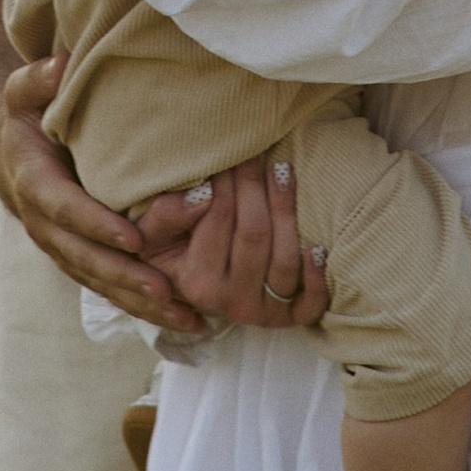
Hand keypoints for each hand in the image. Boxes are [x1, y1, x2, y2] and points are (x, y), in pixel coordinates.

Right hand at [0, 58, 212, 335]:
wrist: (19, 155)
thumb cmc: (32, 115)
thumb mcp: (26, 90)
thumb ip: (40, 76)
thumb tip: (64, 63)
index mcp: (35, 184)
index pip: (64, 209)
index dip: (96, 225)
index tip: (131, 238)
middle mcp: (48, 227)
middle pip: (86, 259)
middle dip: (125, 276)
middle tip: (165, 288)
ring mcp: (66, 251)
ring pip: (102, 283)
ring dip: (142, 303)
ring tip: (185, 316)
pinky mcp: (85, 263)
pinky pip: (114, 290)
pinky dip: (146, 309)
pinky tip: (187, 321)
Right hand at [136, 154, 329, 332]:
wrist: (188, 296)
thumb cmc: (172, 256)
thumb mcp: (152, 238)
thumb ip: (165, 215)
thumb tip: (202, 193)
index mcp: (196, 282)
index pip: (219, 218)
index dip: (228, 180)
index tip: (232, 152)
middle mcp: (230, 302)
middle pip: (255, 234)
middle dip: (257, 186)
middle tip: (258, 151)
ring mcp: (261, 313)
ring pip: (285, 260)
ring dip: (287, 211)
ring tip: (283, 171)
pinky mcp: (288, 319)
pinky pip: (310, 304)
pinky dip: (317, 277)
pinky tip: (318, 247)